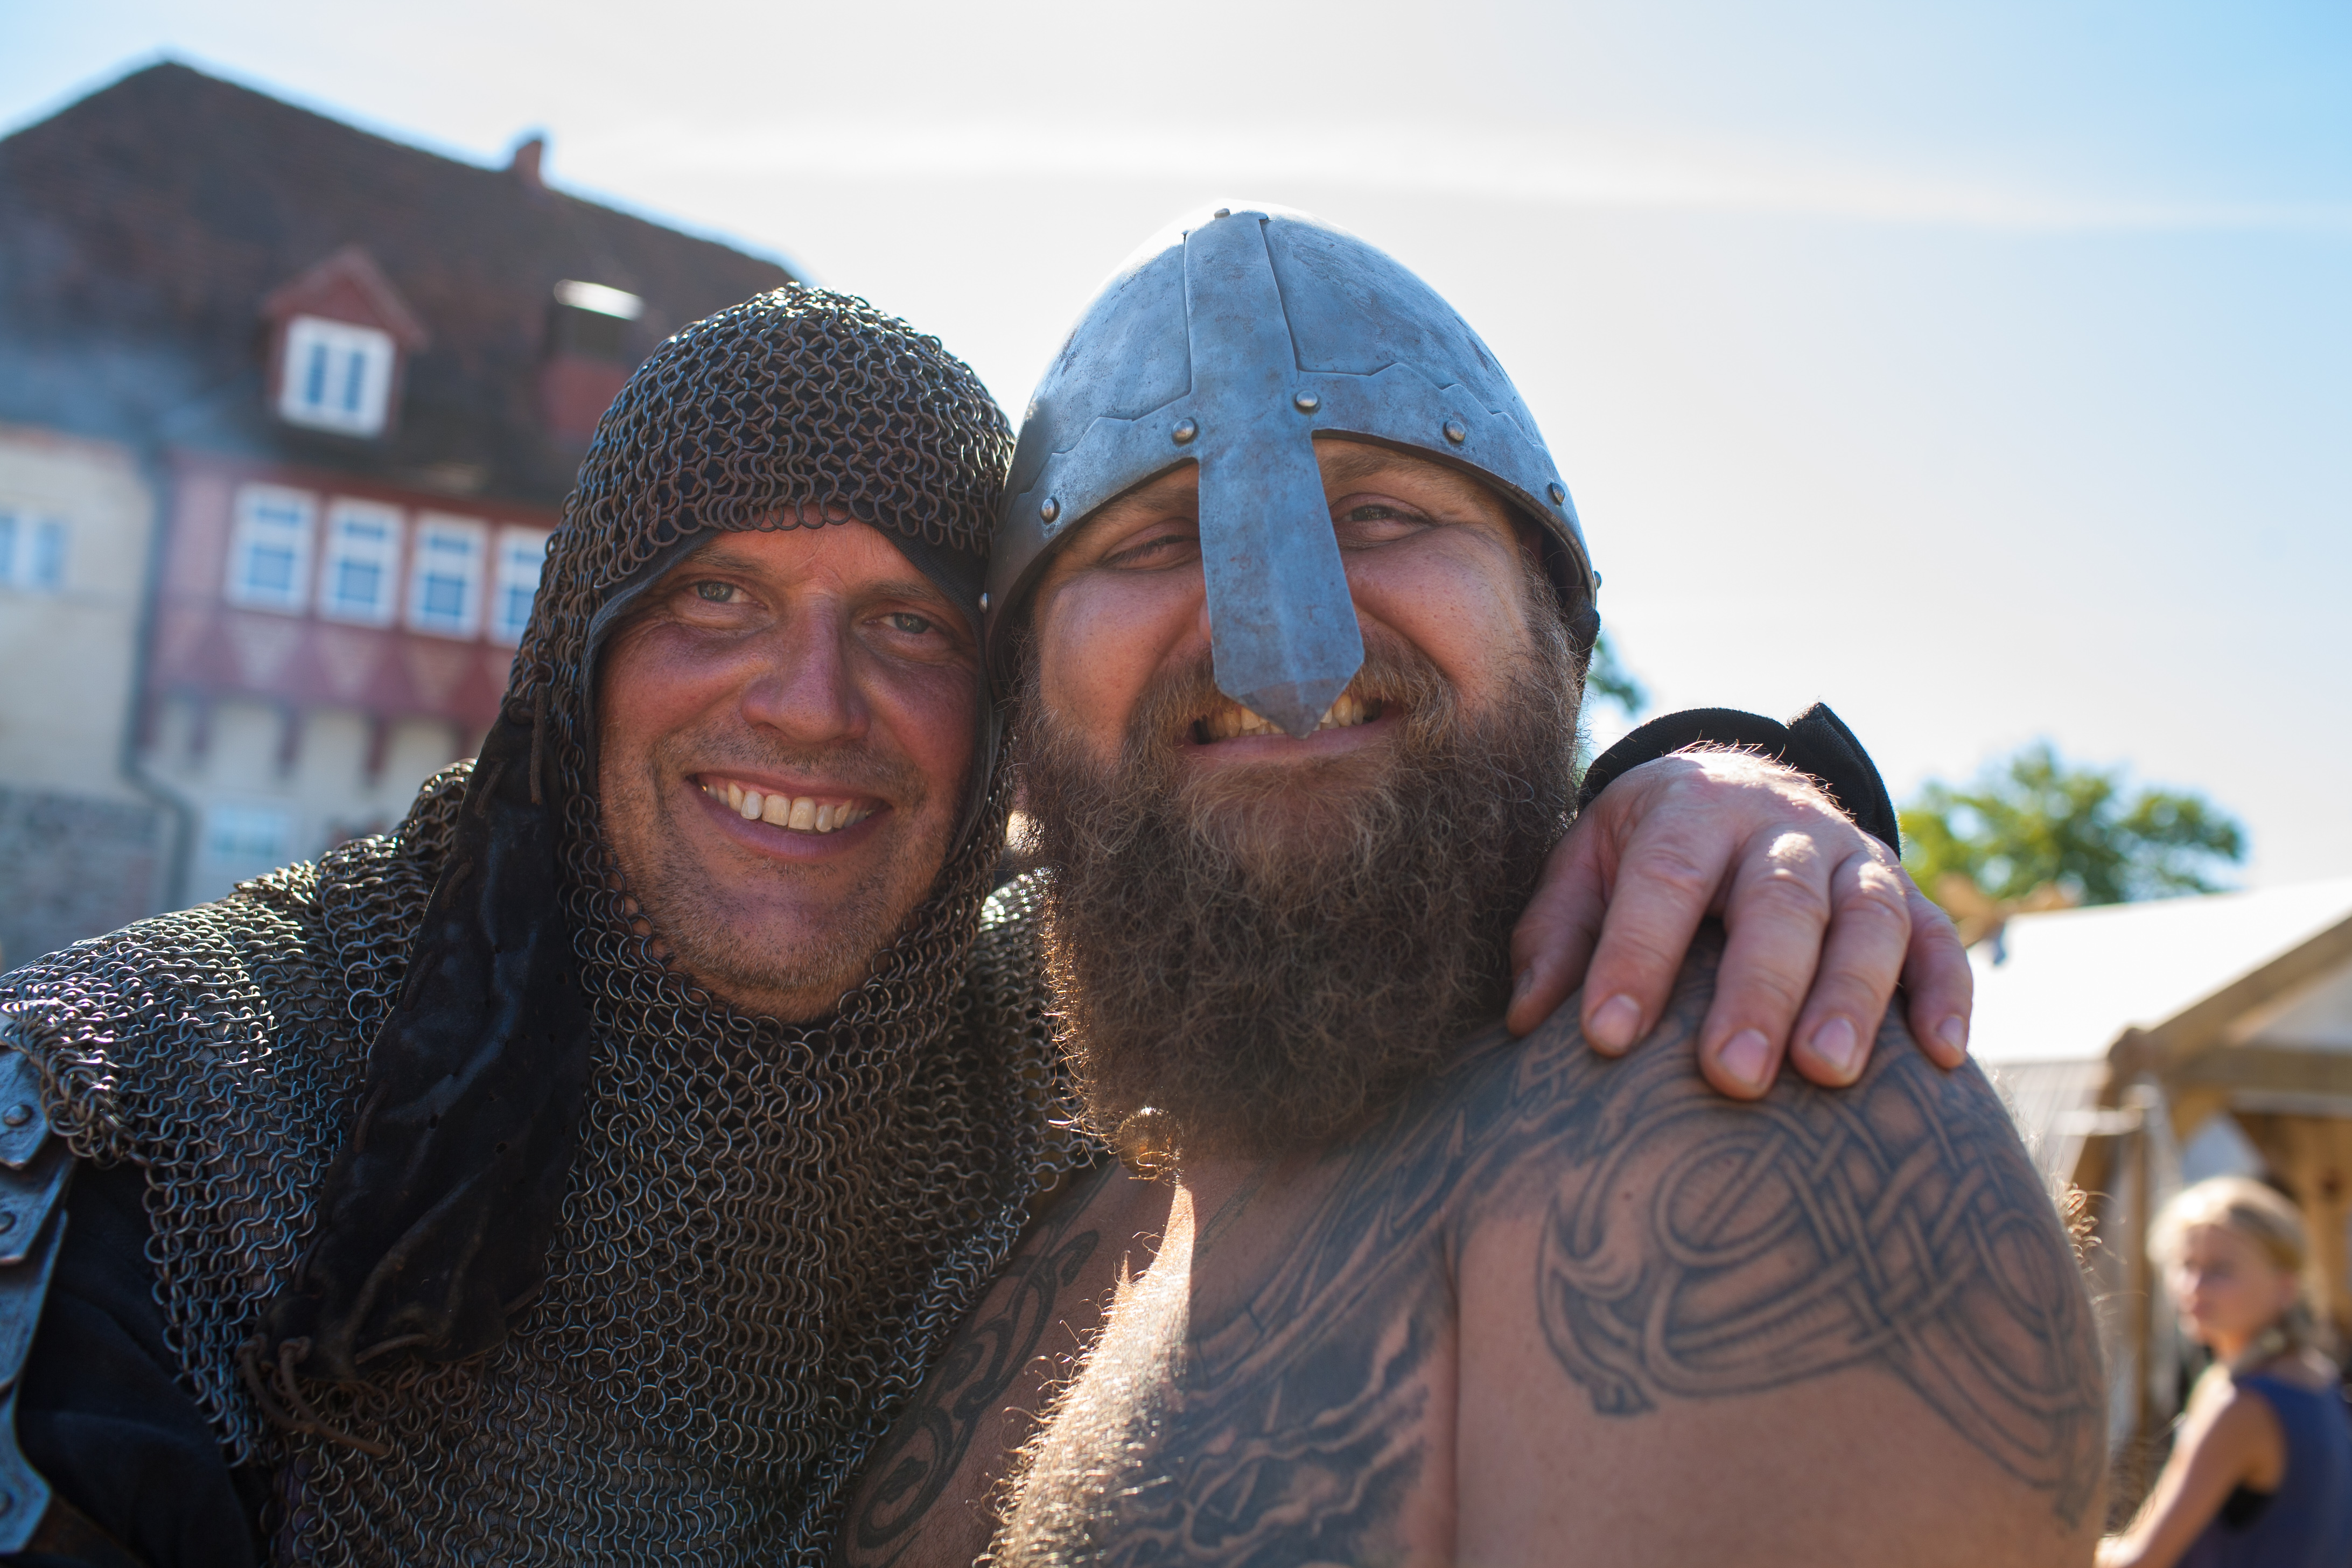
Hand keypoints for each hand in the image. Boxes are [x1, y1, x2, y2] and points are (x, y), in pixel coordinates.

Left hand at [1506, 749, 1972, 1097]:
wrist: (1734, 787)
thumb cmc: (1645, 852)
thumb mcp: (1587, 867)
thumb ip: (1556, 936)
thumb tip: (1529, 1022)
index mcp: (1690, 809)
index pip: (1664, 879)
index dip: (1636, 956)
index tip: (1607, 1037)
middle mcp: (1781, 826)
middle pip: (1778, 901)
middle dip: (1757, 989)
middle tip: (1733, 1075)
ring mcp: (1853, 858)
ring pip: (1869, 919)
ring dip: (1853, 996)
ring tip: (1827, 1073)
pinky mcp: (1907, 896)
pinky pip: (1937, 941)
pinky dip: (1945, 993)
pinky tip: (1939, 1057)